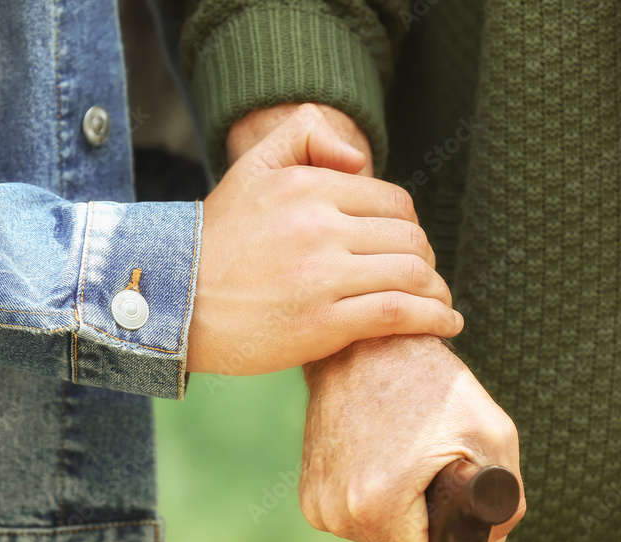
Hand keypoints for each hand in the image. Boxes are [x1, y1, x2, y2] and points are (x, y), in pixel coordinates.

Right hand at [188, 105, 461, 374]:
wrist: (173, 302)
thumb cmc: (215, 241)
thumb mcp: (251, 169)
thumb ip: (302, 135)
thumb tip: (360, 158)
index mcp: (308, 188)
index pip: (392, 200)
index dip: (407, 225)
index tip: (405, 246)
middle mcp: (320, 227)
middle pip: (409, 237)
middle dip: (425, 259)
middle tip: (424, 277)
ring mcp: (323, 277)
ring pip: (412, 275)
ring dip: (437, 291)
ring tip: (440, 304)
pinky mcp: (323, 324)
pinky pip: (399, 314)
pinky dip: (434, 319)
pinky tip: (447, 326)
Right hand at [300, 334, 524, 541]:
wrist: (365, 341)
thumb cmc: (430, 380)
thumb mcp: (491, 432)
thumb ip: (509, 499)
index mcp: (376, 505)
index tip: (461, 507)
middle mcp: (336, 511)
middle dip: (427, 521)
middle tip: (436, 468)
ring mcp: (317, 501)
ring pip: (378, 534)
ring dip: (400, 508)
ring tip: (408, 455)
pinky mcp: (309, 489)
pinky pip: (356, 513)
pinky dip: (375, 494)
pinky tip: (384, 454)